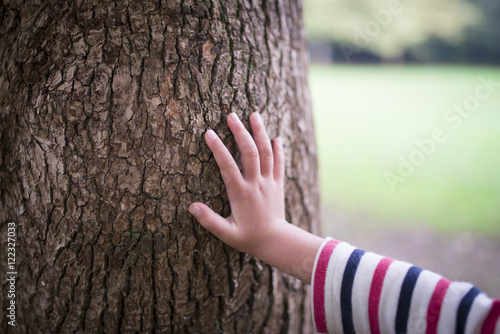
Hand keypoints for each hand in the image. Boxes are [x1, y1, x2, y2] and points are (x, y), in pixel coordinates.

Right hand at [189, 112, 286, 257]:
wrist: (275, 241)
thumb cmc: (248, 238)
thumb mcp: (226, 233)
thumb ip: (209, 221)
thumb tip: (192, 207)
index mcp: (241, 193)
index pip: (227, 166)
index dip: (217, 149)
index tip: (208, 133)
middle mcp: (256, 184)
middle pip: (249, 153)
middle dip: (240, 132)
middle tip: (231, 115)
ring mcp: (269, 182)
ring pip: (266, 153)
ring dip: (260, 133)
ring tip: (254, 115)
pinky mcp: (278, 184)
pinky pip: (280, 163)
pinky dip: (278, 149)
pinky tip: (275, 137)